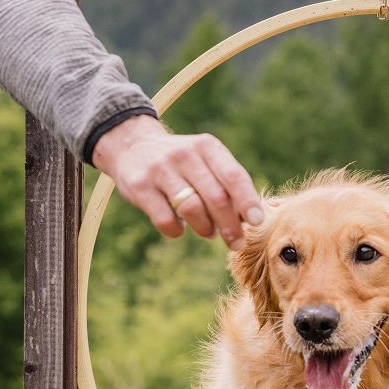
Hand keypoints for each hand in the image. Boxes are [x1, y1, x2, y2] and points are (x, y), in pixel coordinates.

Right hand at [91, 115, 263, 250]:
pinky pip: (165, 220)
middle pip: (216, 197)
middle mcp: (184, 154)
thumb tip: (248, 218)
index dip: (247, 200)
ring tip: (208, 232)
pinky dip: (176, 231)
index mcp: (206, 146)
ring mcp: (160, 170)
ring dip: (205, 229)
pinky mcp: (140, 186)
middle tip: (236, 243)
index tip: (257, 221)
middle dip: (230, 226)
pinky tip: (179, 227)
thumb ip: (226, 184)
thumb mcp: (205, 161)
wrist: (131, 146)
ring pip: (192, 209)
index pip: (233, 175)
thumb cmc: (181, 163)